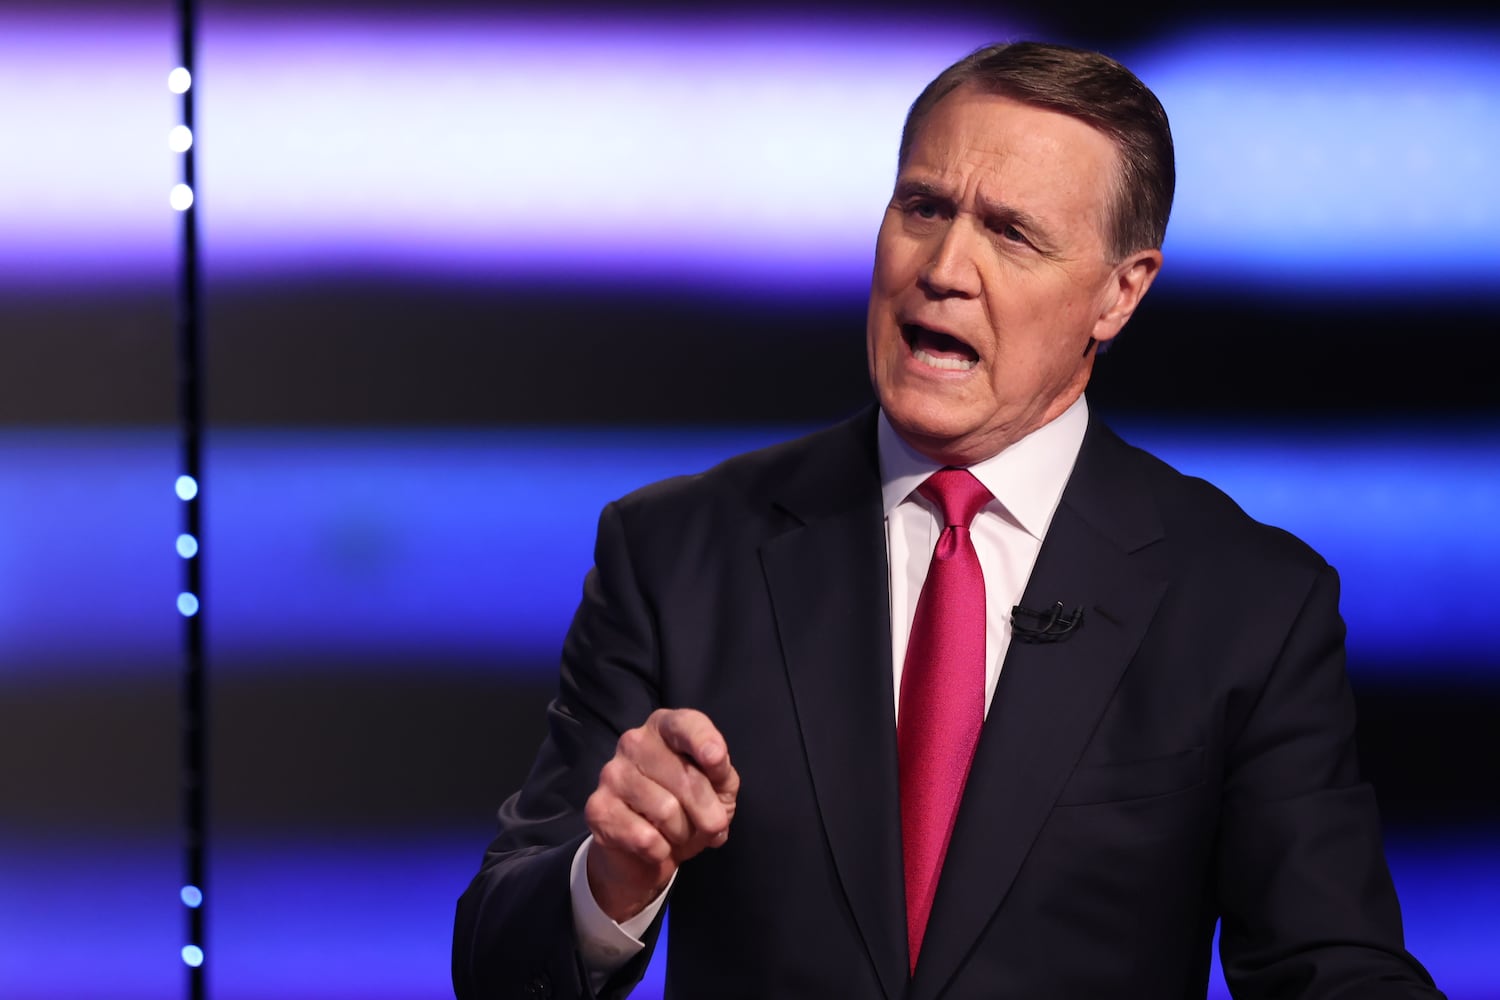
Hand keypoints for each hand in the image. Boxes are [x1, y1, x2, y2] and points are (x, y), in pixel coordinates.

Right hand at [584, 707, 739, 921]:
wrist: (647, 852)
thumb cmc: (688, 809)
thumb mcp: (718, 788)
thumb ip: (721, 771)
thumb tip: (715, 760)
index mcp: (664, 728)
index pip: (684, 724)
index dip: (703, 740)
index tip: (716, 759)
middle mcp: (633, 743)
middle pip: (685, 776)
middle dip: (709, 813)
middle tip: (711, 826)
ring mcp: (612, 774)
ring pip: (667, 811)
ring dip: (684, 833)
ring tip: (678, 833)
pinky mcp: (597, 809)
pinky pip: (646, 838)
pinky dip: (661, 851)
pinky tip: (655, 844)